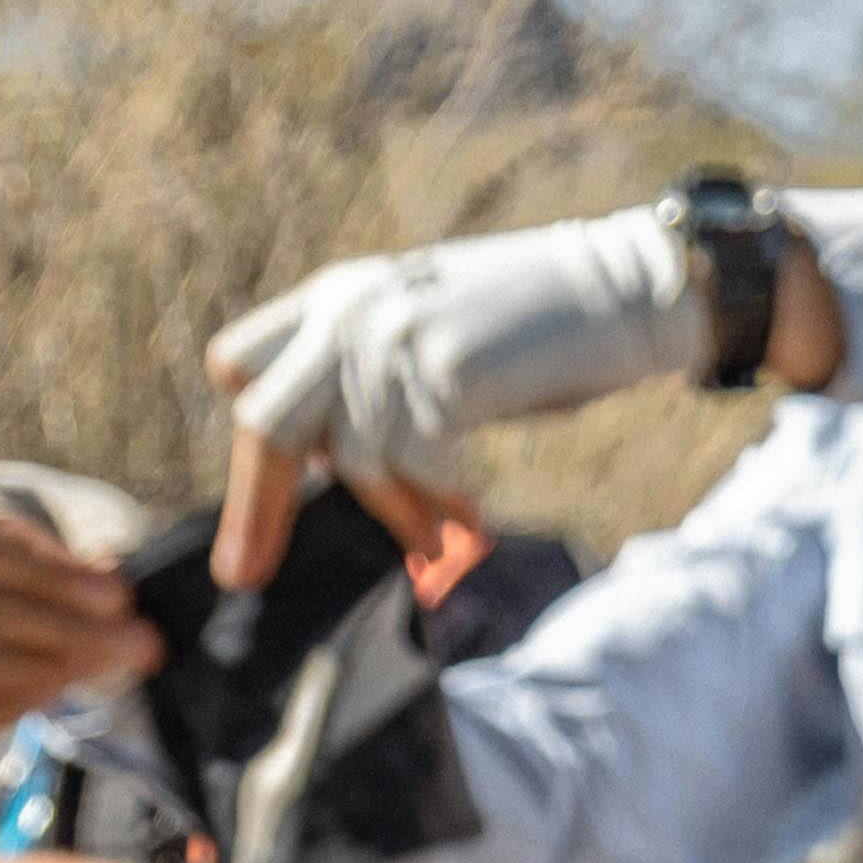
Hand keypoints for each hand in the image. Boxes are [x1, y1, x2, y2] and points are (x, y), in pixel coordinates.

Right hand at [0, 460, 166, 748]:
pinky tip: (50, 699)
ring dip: (24, 676)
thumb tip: (114, 579)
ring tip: (88, 675)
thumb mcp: (88, 513)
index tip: (120, 596)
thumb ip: (103, 541)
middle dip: (64, 631)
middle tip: (138, 645)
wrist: (29, 570)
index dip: (53, 574)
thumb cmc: (59, 529)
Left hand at [201, 206, 701, 587]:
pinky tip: (470, 522)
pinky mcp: (447, 369)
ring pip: (346, 459)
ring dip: (390, 515)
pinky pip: (414, 466)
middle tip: (246, 573)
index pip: (238, 361)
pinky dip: (437, 507)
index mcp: (336, 296)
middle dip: (255, 506)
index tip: (269, 490)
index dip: (250, 428)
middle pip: (263, 421)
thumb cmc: (535, 330)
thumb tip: (324, 469)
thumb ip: (367, 379)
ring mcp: (397, 336)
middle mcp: (351, 310)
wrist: (624, 289)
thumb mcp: (426, 333)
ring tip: (429, 542)